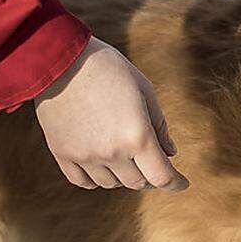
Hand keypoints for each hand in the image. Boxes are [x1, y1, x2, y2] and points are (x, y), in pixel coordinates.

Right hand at [34, 37, 188, 190]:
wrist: (59, 58)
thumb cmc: (108, 68)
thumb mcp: (143, 89)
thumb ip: (159, 125)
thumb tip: (170, 153)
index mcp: (137, 136)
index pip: (162, 177)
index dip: (175, 184)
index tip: (181, 183)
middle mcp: (112, 152)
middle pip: (137, 182)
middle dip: (148, 174)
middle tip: (148, 160)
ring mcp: (85, 156)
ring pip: (111, 184)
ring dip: (121, 175)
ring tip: (122, 154)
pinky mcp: (63, 154)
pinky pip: (83, 181)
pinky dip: (95, 178)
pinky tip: (100, 164)